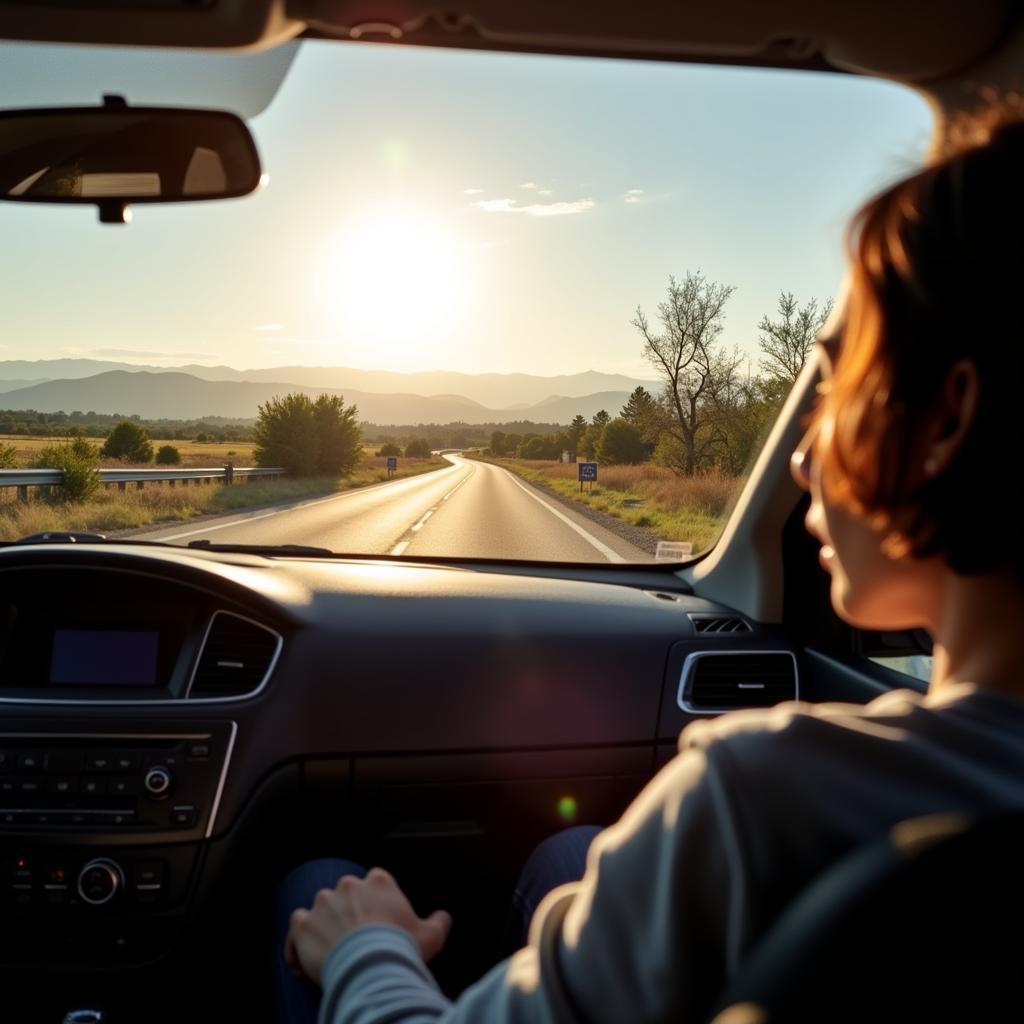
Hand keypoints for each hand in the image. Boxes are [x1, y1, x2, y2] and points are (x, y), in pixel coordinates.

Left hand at [284, 867, 452, 985]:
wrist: (370, 965)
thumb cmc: (400, 947)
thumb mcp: (431, 935)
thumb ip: (438, 922)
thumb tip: (444, 917)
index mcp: (378, 882)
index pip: (375, 883)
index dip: (375, 904)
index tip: (377, 923)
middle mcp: (348, 885)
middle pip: (345, 895)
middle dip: (347, 914)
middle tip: (354, 941)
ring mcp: (323, 902)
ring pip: (320, 911)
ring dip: (323, 928)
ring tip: (330, 955)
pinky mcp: (303, 923)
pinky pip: (295, 929)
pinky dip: (297, 944)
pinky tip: (303, 963)